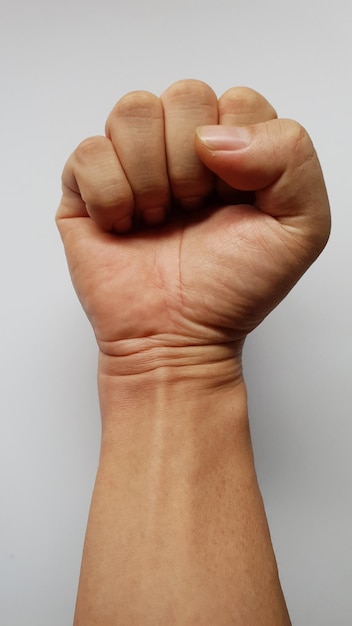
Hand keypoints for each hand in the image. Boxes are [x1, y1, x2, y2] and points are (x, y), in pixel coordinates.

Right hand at [56, 80, 329, 368]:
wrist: (176, 338)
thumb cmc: (233, 289)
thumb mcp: (301, 227)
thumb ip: (291, 157)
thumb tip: (212, 135)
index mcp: (235, 151)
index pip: (238, 101)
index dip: (237, 153)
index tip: (231, 203)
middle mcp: (182, 149)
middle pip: (184, 95)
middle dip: (191, 166)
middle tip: (191, 212)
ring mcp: (133, 164)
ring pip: (133, 110)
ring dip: (150, 177)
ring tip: (156, 219)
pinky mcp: (88, 185)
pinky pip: (90, 151)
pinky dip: (110, 196)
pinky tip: (122, 226)